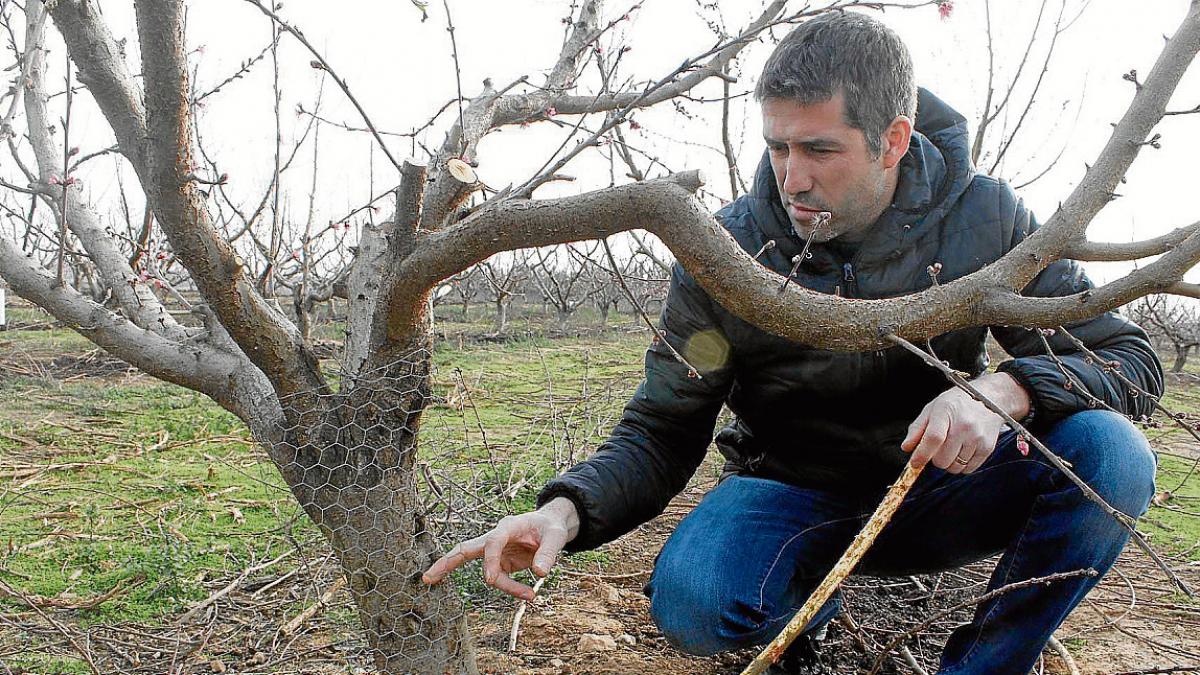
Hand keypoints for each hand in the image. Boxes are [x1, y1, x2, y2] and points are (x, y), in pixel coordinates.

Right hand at [421, 497, 579, 600]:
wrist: (550, 527)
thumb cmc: (551, 527)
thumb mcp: (556, 536)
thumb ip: (549, 553)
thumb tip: (540, 573)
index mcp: (507, 527)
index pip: (492, 541)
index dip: (489, 560)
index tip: (490, 580)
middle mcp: (496, 538)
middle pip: (465, 549)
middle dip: (446, 563)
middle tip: (427, 577)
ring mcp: (496, 552)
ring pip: (489, 573)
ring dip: (506, 587)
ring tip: (531, 596)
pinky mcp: (500, 562)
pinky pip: (499, 579)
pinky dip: (511, 589)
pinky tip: (528, 594)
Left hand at [901, 373, 1030, 473]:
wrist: (988, 399)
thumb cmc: (956, 404)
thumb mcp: (932, 409)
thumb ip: (917, 429)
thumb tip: (906, 448)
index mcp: (946, 412)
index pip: (933, 438)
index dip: (922, 454)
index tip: (915, 462)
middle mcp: (964, 425)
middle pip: (942, 459)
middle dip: (935, 458)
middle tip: (938, 448)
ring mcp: (977, 437)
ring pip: (955, 467)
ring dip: (949, 463)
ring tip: (951, 448)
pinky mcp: (988, 447)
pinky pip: (969, 469)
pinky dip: (962, 465)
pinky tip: (962, 452)